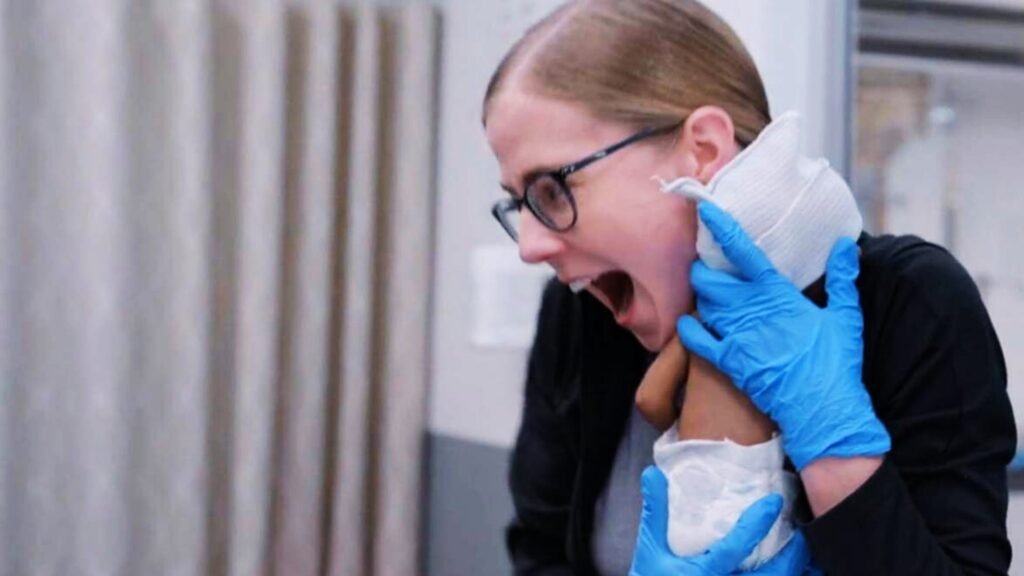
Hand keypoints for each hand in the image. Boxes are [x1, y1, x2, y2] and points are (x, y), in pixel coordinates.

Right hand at [630, 466, 814, 574]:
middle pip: (772, 575)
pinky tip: (780, 569)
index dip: (756, 522)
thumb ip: (656, 512)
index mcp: (704, 573)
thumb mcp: (650, 548)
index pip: (736, 546)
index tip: (773, 502)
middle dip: (791, 555)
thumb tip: (653, 474)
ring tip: (796, 552)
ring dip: (789, 570)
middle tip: (799, 534)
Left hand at [677, 202, 889, 469]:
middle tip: (707, 264)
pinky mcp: (729, 363)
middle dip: (704, 269)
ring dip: (701, 296)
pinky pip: (697, 341)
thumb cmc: (836, 364)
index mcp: (778, 296)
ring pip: (703, 305)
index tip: (707, 212)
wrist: (822, 411)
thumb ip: (842, 279)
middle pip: (711, 280)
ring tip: (705, 291)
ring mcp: (736, 338)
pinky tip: (688, 323)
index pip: (745, 253)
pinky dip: (688, 330)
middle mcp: (751, 312)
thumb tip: (845, 245)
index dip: (723, 229)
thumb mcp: (846, 318)